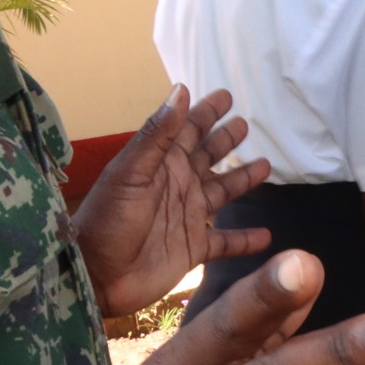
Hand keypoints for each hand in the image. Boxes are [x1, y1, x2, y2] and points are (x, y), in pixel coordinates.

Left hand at [73, 87, 272, 316]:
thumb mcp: (131, 172)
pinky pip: (226, 241)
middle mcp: (178, 186)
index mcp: (161, 164)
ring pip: (222, 192)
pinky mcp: (193, 248)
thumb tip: (181, 90)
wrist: (98, 275)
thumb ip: (158, 134)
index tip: (226, 96)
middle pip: (208, 156)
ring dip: (242, 179)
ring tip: (266, 167)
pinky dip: (245, 240)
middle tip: (245, 125)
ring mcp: (187, 216)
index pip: (188, 130)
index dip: (206, 112)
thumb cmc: (109, 219)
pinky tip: (266, 236)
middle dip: (225, 140)